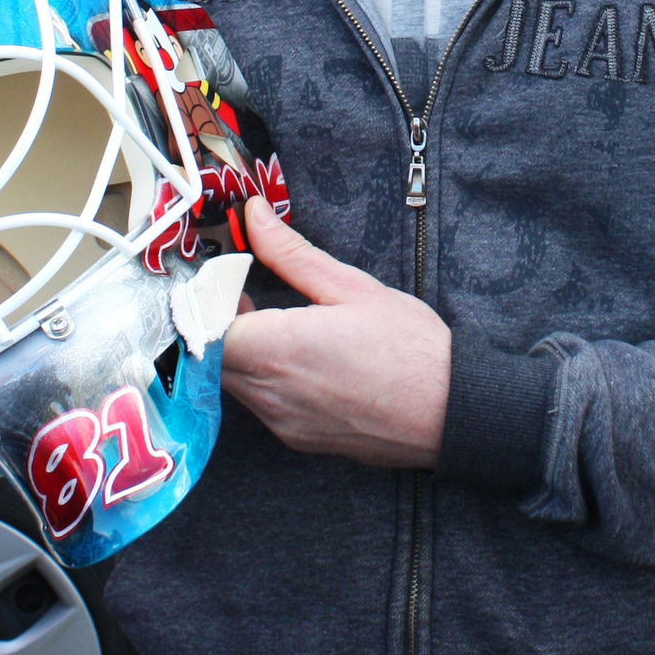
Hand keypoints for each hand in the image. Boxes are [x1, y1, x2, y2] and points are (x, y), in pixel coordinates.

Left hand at [220, 197, 450, 468]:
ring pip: (231, 383)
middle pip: (209, 358)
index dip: (204, 301)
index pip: (202, 327)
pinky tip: (300, 360)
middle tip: (246, 294)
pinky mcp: (297, 440)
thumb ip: (290, 253)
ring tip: (277, 323)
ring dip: (240, 352)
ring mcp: (281, 422)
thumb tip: (254, 214)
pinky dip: (263, 378)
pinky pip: (260, 405)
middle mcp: (270, 393)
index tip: (222, 278)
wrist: (452, 413)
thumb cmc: (410, 348)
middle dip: (218, 325)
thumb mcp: (351, 287)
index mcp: (278, 348)